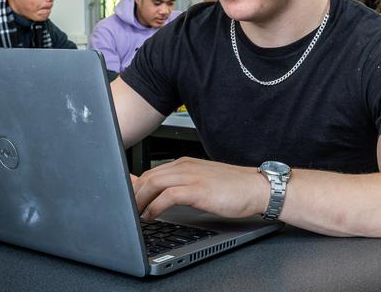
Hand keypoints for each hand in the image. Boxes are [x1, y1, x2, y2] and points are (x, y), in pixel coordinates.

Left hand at [132, 157, 269, 220]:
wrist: (256, 188)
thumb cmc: (232, 187)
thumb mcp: (201, 182)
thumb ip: (180, 185)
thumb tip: (159, 194)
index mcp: (185, 163)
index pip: (151, 171)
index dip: (134, 186)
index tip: (125, 198)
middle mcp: (185, 166)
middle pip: (148, 176)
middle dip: (133, 194)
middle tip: (126, 210)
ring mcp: (192, 176)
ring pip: (154, 183)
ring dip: (140, 200)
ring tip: (134, 215)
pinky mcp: (198, 189)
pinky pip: (167, 196)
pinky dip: (155, 206)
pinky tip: (151, 216)